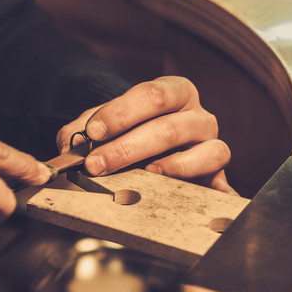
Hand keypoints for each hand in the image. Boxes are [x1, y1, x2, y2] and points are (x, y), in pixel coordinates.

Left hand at [56, 76, 234, 192]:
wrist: (154, 146)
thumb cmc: (128, 131)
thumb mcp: (104, 124)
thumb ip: (81, 131)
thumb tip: (67, 149)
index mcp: (174, 93)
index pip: (151, 96)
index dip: (120, 113)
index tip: (94, 132)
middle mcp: (198, 116)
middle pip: (169, 128)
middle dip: (128, 147)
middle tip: (96, 164)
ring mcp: (211, 145)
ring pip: (206, 152)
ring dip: (171, 167)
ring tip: (145, 174)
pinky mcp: (217, 175)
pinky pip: (224, 184)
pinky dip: (219, 193)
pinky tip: (208, 199)